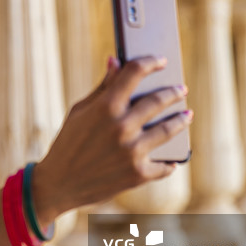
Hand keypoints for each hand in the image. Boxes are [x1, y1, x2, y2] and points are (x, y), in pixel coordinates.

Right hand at [34, 56, 191, 218]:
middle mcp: (121, 127)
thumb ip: (102, 87)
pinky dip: (170, 162)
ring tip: (186, 115)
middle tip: (180, 90)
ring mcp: (132, 151)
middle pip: (158, 100)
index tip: (160, 61)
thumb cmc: (68, 143)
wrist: (58, 184)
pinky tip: (173, 158)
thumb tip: (116, 60)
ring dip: (181, 120)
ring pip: (169, 129)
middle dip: (173, 92)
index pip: (134, 73)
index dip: (150, 62)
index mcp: (104, 107)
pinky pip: (164, 165)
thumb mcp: (79, 112)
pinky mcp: (138, 174)